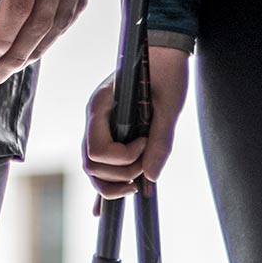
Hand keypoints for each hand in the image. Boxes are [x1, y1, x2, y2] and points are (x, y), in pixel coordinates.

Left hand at [0, 0, 98, 83]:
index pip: (19, 6)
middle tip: (0, 72)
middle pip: (42, 20)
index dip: (3, 38)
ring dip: (40, 48)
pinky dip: (62, 28)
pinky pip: (79, 3)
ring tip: (20, 64)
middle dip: (19, 54)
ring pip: (63, 17)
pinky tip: (46, 41)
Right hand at [81, 46, 189, 198]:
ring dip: (114, 183)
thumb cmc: (167, 69)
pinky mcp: (109, 135)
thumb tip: (151, 178)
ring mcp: (99, 128)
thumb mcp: (170, 104)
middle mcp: (94, 119)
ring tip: (138, 184)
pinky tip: (100, 214)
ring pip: (93, 171)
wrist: (164, 49)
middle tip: (145, 168)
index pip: (95, 151)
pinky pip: (100, 167)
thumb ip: (161, 140)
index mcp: (100, 106)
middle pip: (91, 166)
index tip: (144, 145)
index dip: (122, 158)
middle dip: (119, 175)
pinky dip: (103, 187)